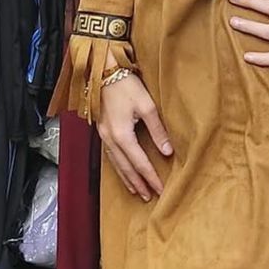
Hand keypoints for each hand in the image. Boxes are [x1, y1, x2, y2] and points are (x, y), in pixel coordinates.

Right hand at [98, 72, 173, 201]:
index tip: (161, 190)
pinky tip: (123, 171)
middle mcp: (110, 139)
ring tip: (137, 191)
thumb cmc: (126, 86)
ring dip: (127, 178)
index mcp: (122, 135)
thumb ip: (158, 130)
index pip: (140, 163)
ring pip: (116, 164)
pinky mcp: (102, 130)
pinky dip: (118, 167)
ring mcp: (104, 135)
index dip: (151, 178)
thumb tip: (167, 151)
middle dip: (138, 183)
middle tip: (149, 197)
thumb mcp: (147, 106)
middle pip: (126, 168)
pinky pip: (110, 155)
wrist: (104, 72)